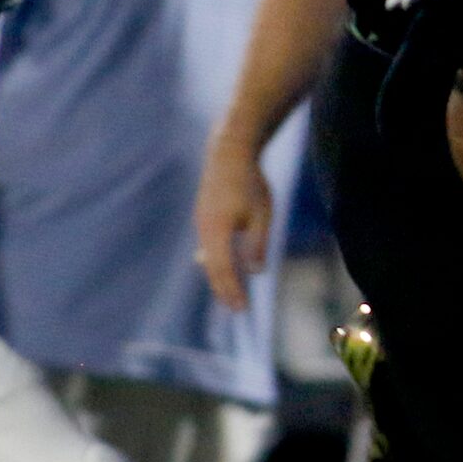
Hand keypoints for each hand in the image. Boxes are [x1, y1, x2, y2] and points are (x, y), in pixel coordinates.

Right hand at [194, 132, 272, 311]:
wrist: (229, 153)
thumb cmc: (249, 183)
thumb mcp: (261, 215)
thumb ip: (257, 244)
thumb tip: (256, 272)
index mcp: (217, 231)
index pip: (223, 270)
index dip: (232, 291)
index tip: (241, 309)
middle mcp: (204, 230)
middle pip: (212, 267)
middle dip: (224, 289)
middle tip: (236, 309)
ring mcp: (201, 222)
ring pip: (208, 256)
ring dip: (219, 276)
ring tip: (228, 294)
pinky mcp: (203, 215)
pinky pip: (208, 244)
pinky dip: (215, 260)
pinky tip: (214, 265)